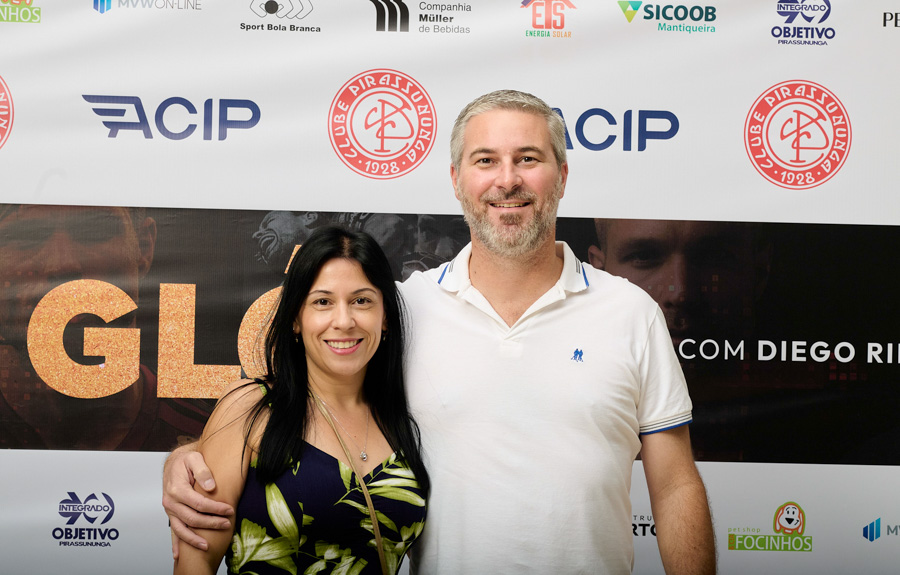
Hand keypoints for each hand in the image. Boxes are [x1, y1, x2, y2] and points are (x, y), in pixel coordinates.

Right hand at [162, 444, 233, 558]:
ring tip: (206, 547)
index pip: (199, 503)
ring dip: (193, 539)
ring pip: (181, 529)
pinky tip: (179, 554)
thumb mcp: (195, 458)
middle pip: (192, 518)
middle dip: (210, 524)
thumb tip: (210, 487)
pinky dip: (176, 543)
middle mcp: (171, 501)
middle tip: (226, 524)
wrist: (174, 463)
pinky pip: (173, 530)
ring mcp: (170, 509)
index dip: (215, 509)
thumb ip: (203, 471)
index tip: (229, 510)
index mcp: (177, 489)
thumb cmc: (186, 460)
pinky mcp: (171, 513)